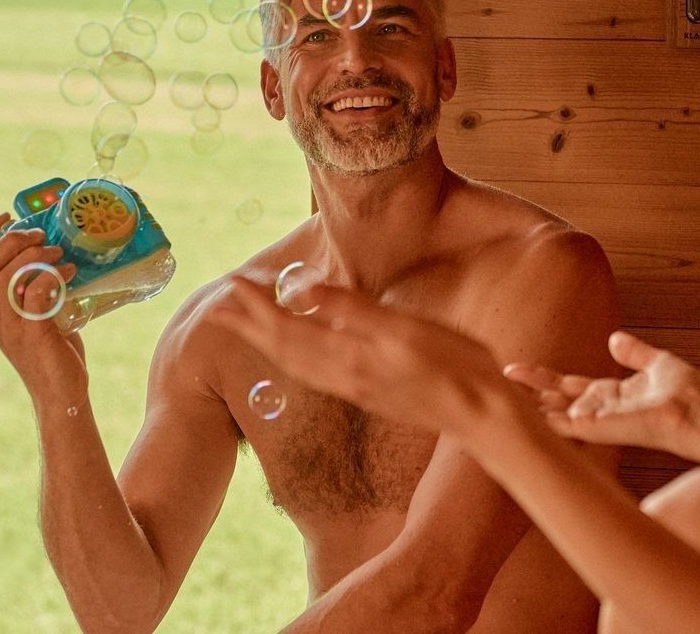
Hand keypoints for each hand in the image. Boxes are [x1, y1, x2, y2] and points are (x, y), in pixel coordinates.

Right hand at [0, 213, 86, 403]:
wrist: (61, 395)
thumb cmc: (55, 354)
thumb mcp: (41, 316)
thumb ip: (41, 291)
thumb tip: (60, 258)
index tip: (6, 217)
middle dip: (11, 240)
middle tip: (40, 233)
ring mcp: (11, 326)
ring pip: (7, 276)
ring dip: (34, 255)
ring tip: (59, 251)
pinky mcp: (33, 333)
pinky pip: (35, 293)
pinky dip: (52, 275)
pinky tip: (70, 273)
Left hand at [207, 278, 520, 439]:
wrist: (480, 413)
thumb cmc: (451, 366)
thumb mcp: (402, 329)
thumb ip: (350, 310)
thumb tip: (299, 289)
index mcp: (346, 358)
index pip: (286, 331)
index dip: (255, 309)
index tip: (230, 286)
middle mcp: (343, 376)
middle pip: (282, 349)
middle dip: (250, 325)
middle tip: (219, 303)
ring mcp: (355, 387)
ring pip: (296, 362)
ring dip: (268, 339)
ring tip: (249, 322)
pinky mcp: (368, 391)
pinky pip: (315, 370)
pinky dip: (295, 352)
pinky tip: (300, 347)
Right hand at [503, 331, 699, 460]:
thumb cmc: (689, 396)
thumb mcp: (657, 364)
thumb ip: (634, 353)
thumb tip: (615, 337)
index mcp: (609, 394)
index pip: (566, 384)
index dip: (540, 377)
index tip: (514, 367)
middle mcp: (600, 409)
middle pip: (553, 399)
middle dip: (526, 391)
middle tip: (493, 379)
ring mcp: (602, 421)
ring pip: (555, 415)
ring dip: (530, 408)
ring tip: (500, 397)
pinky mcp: (608, 428)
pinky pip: (572, 426)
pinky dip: (550, 422)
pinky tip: (528, 414)